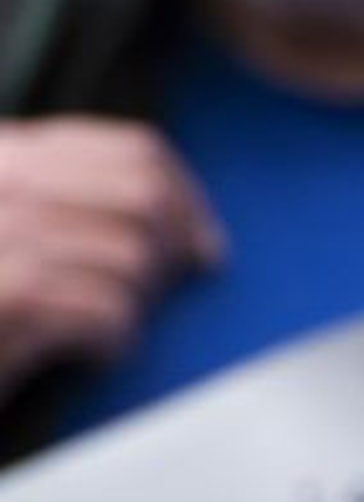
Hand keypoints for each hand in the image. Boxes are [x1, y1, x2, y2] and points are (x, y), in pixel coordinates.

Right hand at [0, 118, 224, 398]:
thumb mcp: (14, 224)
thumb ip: (70, 202)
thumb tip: (183, 221)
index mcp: (10, 153)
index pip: (135, 150)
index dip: (188, 198)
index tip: (206, 241)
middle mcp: (7, 183)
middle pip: (146, 199)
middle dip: (172, 250)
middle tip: (166, 290)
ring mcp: (1, 234)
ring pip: (133, 257)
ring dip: (138, 300)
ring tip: (108, 324)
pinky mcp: (8, 298)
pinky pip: (108, 310)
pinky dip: (115, 338)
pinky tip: (92, 350)